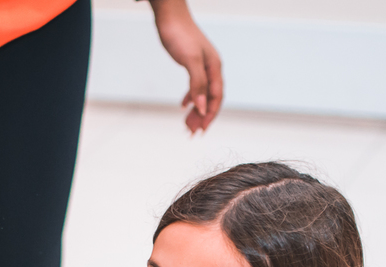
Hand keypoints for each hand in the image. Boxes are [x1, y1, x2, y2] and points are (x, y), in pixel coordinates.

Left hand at [148, 0, 222, 132]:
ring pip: (203, 94)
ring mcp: (202, 66)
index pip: (216, 98)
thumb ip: (197, 85)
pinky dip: (190, 98)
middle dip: (202, 117)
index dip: (210, 115)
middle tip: (192, 132)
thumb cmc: (180, 34)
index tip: (201, 131)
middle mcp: (211, 68)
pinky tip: (183, 106)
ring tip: (187, 124)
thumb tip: (202, 107)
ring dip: (196, 110)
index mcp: (214, 68)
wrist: (169, 14)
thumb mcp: (190, 61)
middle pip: (210, 99)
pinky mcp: (192, 64)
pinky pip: (195, 86)